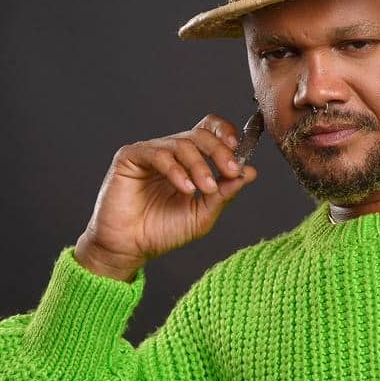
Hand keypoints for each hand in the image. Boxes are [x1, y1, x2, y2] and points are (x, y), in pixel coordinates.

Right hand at [74, 114, 258, 281]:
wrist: (129, 248)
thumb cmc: (162, 232)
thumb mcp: (202, 215)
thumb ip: (225, 193)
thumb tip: (250, 172)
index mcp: (188, 161)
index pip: (208, 132)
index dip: (224, 133)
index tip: (238, 149)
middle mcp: (169, 152)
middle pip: (199, 134)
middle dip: (219, 152)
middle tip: (231, 171)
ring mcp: (150, 152)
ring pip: (181, 144)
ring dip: (200, 166)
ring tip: (205, 188)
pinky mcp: (130, 157)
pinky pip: (158, 154)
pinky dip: (176, 170)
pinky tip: (185, 188)